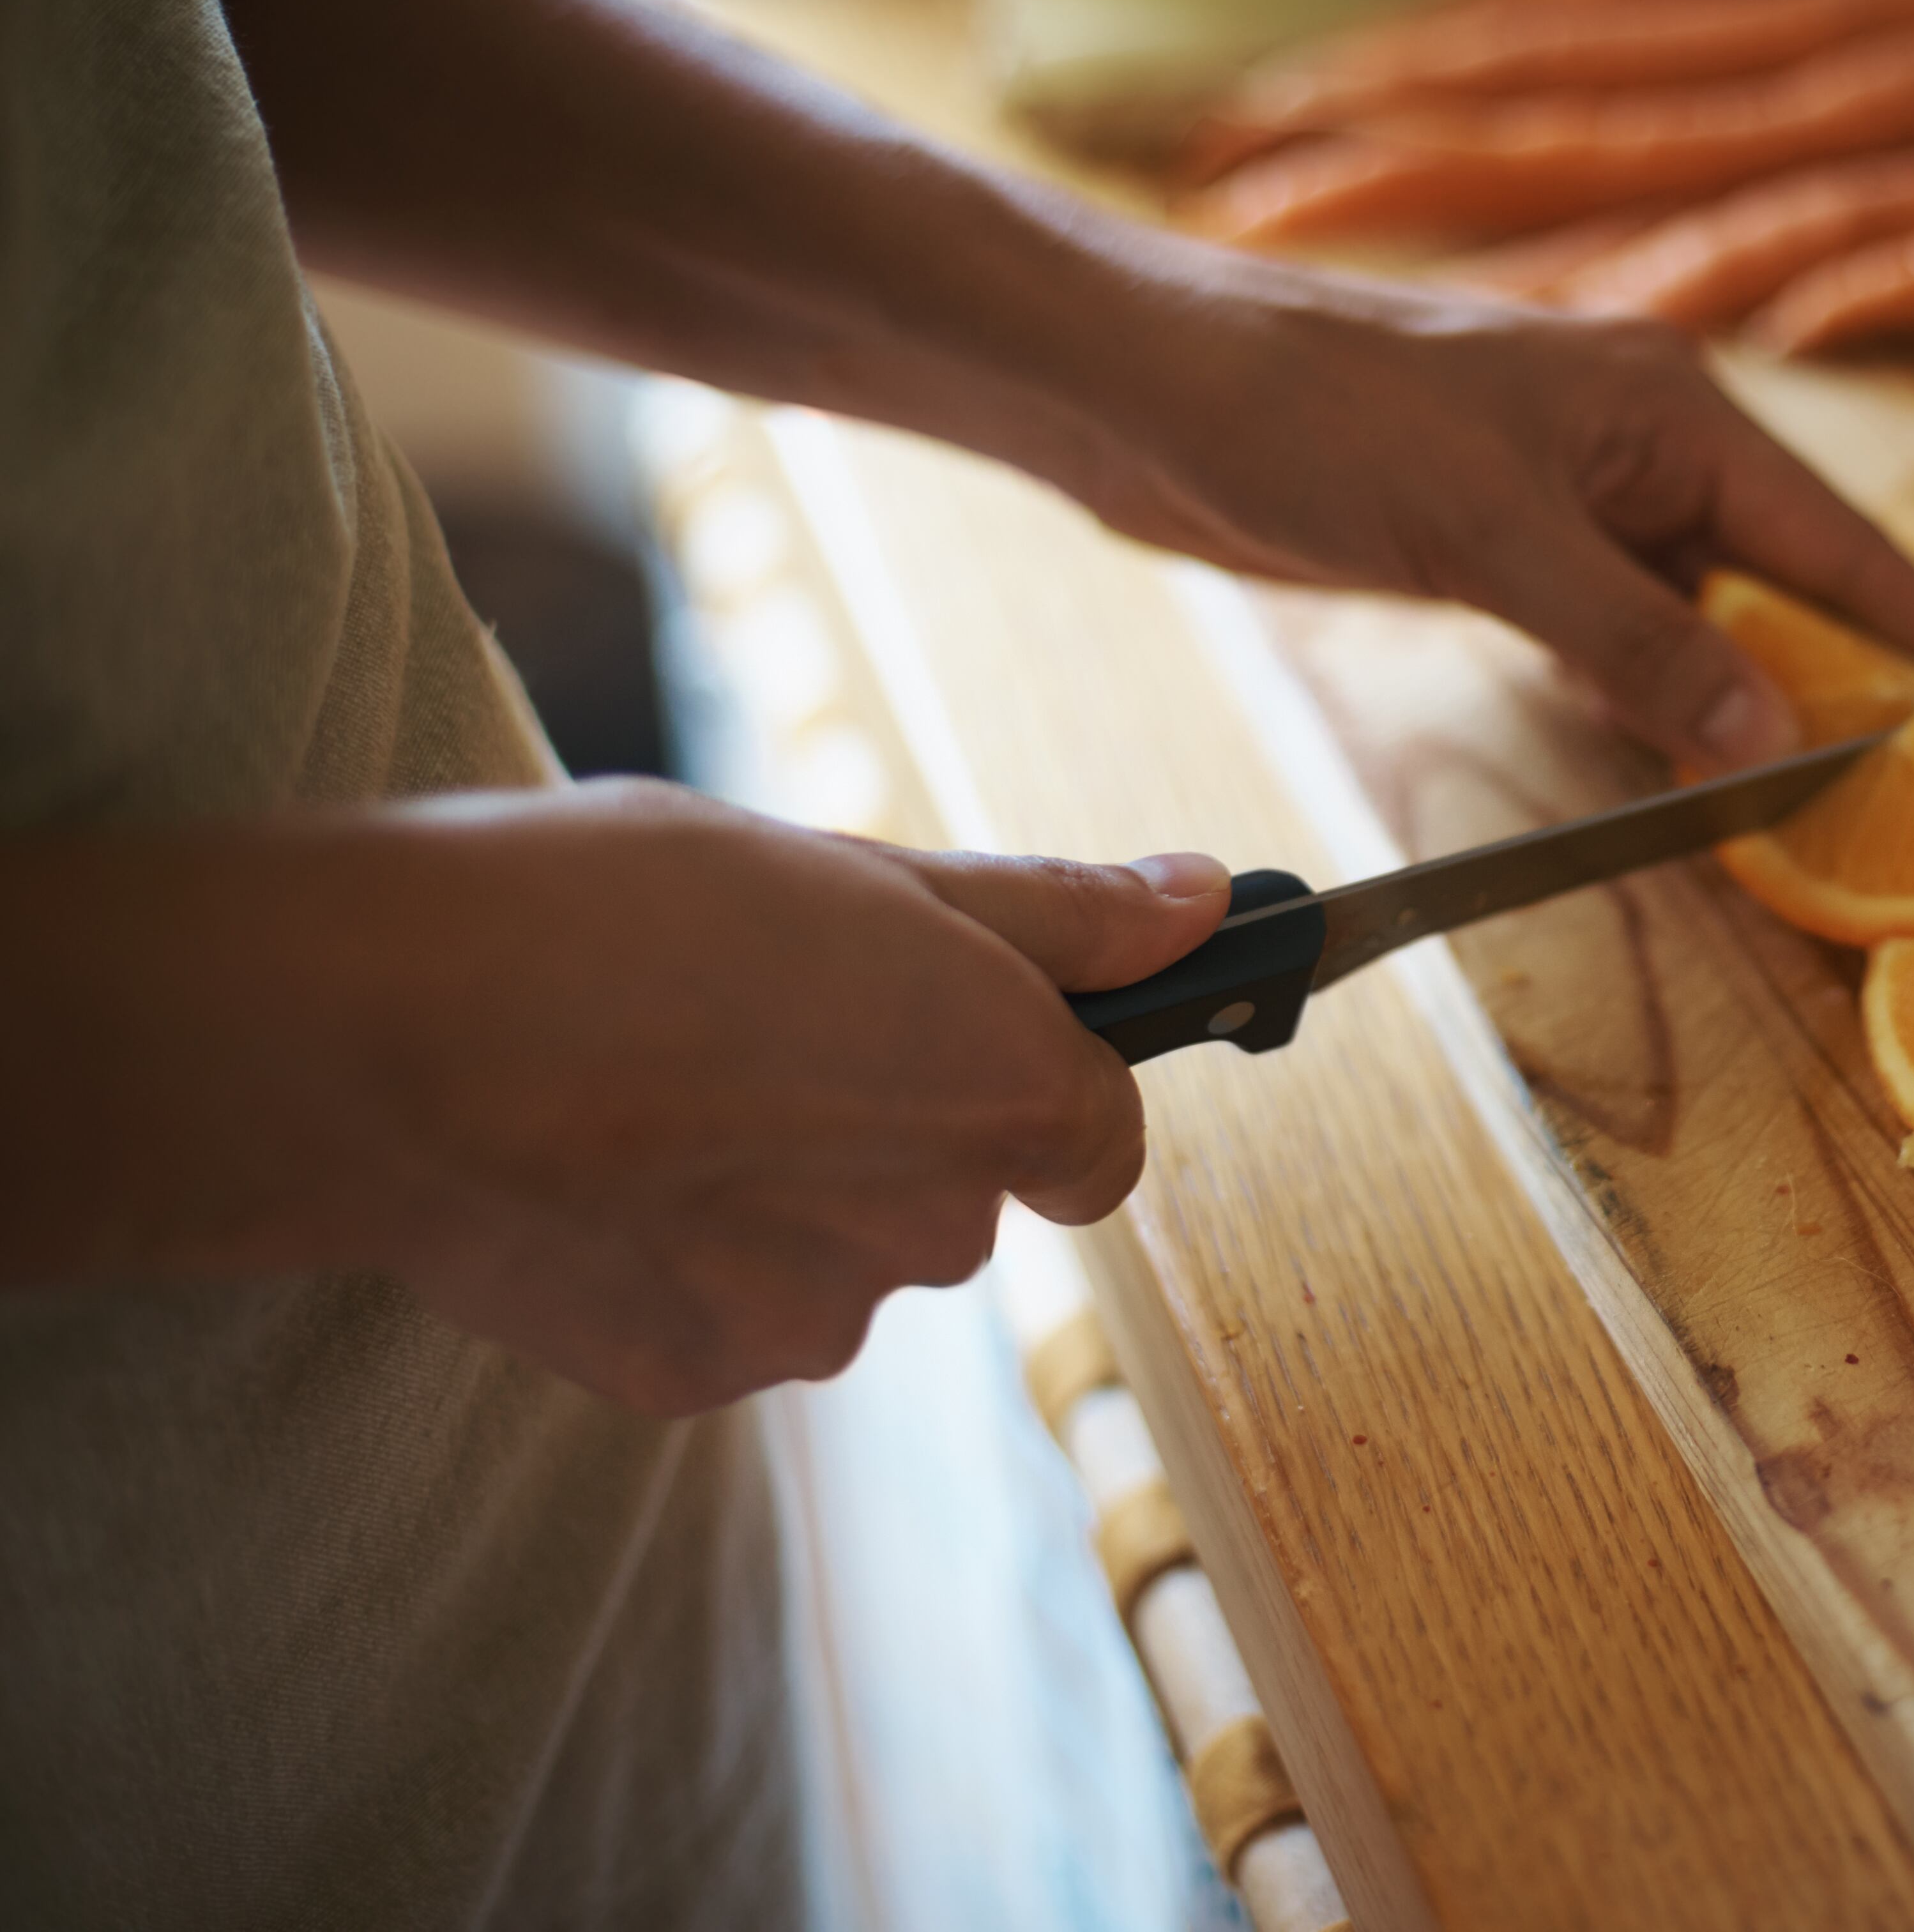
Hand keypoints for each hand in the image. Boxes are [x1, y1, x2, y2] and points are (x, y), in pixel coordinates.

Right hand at [0, 781, 1227, 1414]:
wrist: (376, 1038)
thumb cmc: (612, 911)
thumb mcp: (854, 867)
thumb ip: (1051, 910)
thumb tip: (1207, 900)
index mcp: (999, 1090)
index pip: (1099, 1132)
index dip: (1031, 1074)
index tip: (943, 1028)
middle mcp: (934, 1229)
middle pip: (959, 1191)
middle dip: (888, 1119)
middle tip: (749, 1021)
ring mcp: (808, 1319)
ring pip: (838, 1256)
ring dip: (779, 1187)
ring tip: (649, 1083)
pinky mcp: (693, 1377)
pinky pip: (728, 1313)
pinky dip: (680, 1252)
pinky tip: (593, 1166)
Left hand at [1021, 241, 1913, 765]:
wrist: (1147, 392)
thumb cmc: (1317, 420)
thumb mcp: (1494, 536)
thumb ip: (1639, 642)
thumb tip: (1772, 736)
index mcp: (1669, 410)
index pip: (1837, 545)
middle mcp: (1638, 447)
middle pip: (1779, 587)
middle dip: (1842, 686)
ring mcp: (1566, 498)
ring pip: (1692, 621)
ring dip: (1737, 706)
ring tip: (1811, 809)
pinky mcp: (1495, 544)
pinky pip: (1611, 635)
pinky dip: (1647, 697)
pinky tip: (1672, 768)